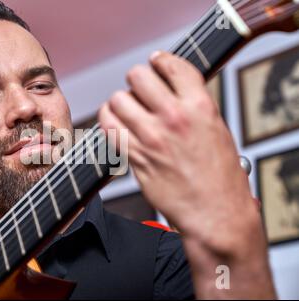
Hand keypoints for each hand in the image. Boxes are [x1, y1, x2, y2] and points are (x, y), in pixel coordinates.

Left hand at [98, 51, 275, 298]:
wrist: (214, 213)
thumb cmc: (220, 177)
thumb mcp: (217, 130)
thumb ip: (193, 106)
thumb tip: (170, 90)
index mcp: (200, 106)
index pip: (172, 65)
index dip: (160, 61)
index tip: (155, 63)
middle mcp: (174, 117)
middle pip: (137, 77)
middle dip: (136, 81)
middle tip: (139, 92)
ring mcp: (151, 137)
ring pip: (116, 100)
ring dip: (119, 103)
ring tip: (126, 112)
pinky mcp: (134, 156)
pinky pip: (108, 127)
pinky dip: (108, 122)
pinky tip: (116, 126)